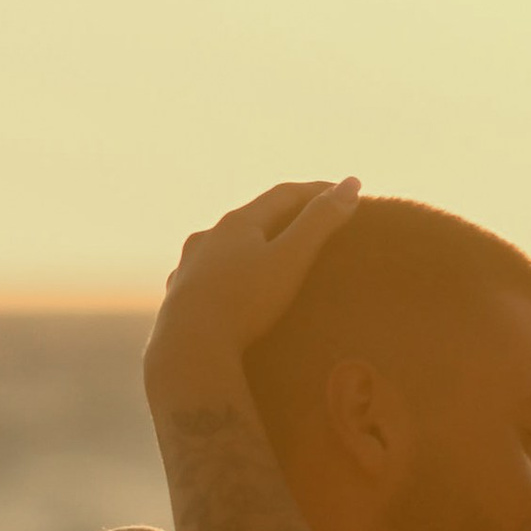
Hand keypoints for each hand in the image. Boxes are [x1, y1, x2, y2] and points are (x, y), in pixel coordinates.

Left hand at [142, 180, 362, 403]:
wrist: (189, 347)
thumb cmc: (245, 301)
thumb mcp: (290, 259)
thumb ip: (320, 223)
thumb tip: (352, 184)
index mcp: (237, 222)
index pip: (283, 194)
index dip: (317, 192)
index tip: (345, 192)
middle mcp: (208, 236)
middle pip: (251, 217)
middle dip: (282, 216)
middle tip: (310, 222)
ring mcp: (189, 265)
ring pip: (223, 247)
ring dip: (248, 245)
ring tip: (266, 255)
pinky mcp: (178, 296)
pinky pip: (206, 276)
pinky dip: (226, 275)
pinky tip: (225, 287)